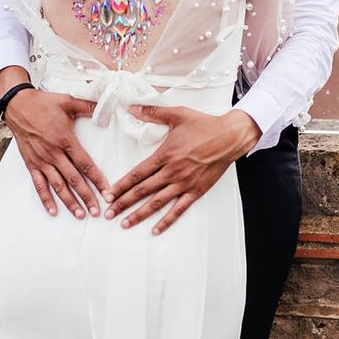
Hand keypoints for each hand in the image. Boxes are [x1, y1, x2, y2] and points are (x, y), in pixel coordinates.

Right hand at [0, 67, 105, 218]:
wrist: (18, 106)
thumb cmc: (44, 103)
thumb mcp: (68, 101)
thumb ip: (88, 106)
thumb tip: (106, 107)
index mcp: (65, 139)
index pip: (85, 163)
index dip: (97, 179)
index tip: (107, 192)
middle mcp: (53, 153)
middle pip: (74, 179)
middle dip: (87, 196)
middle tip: (97, 211)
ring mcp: (41, 160)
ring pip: (58, 185)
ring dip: (69, 202)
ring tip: (80, 215)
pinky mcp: (31, 164)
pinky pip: (39, 184)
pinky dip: (46, 199)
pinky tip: (53, 211)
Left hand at [104, 106, 260, 233]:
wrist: (230, 137)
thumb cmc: (204, 125)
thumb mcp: (177, 114)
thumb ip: (152, 113)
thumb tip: (132, 107)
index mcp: (165, 155)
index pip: (137, 173)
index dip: (121, 185)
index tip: (109, 194)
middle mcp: (172, 172)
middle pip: (142, 191)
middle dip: (123, 203)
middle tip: (108, 213)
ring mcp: (184, 183)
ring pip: (157, 203)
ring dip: (139, 215)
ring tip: (125, 224)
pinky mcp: (196, 191)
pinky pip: (179, 209)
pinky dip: (167, 221)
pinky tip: (155, 230)